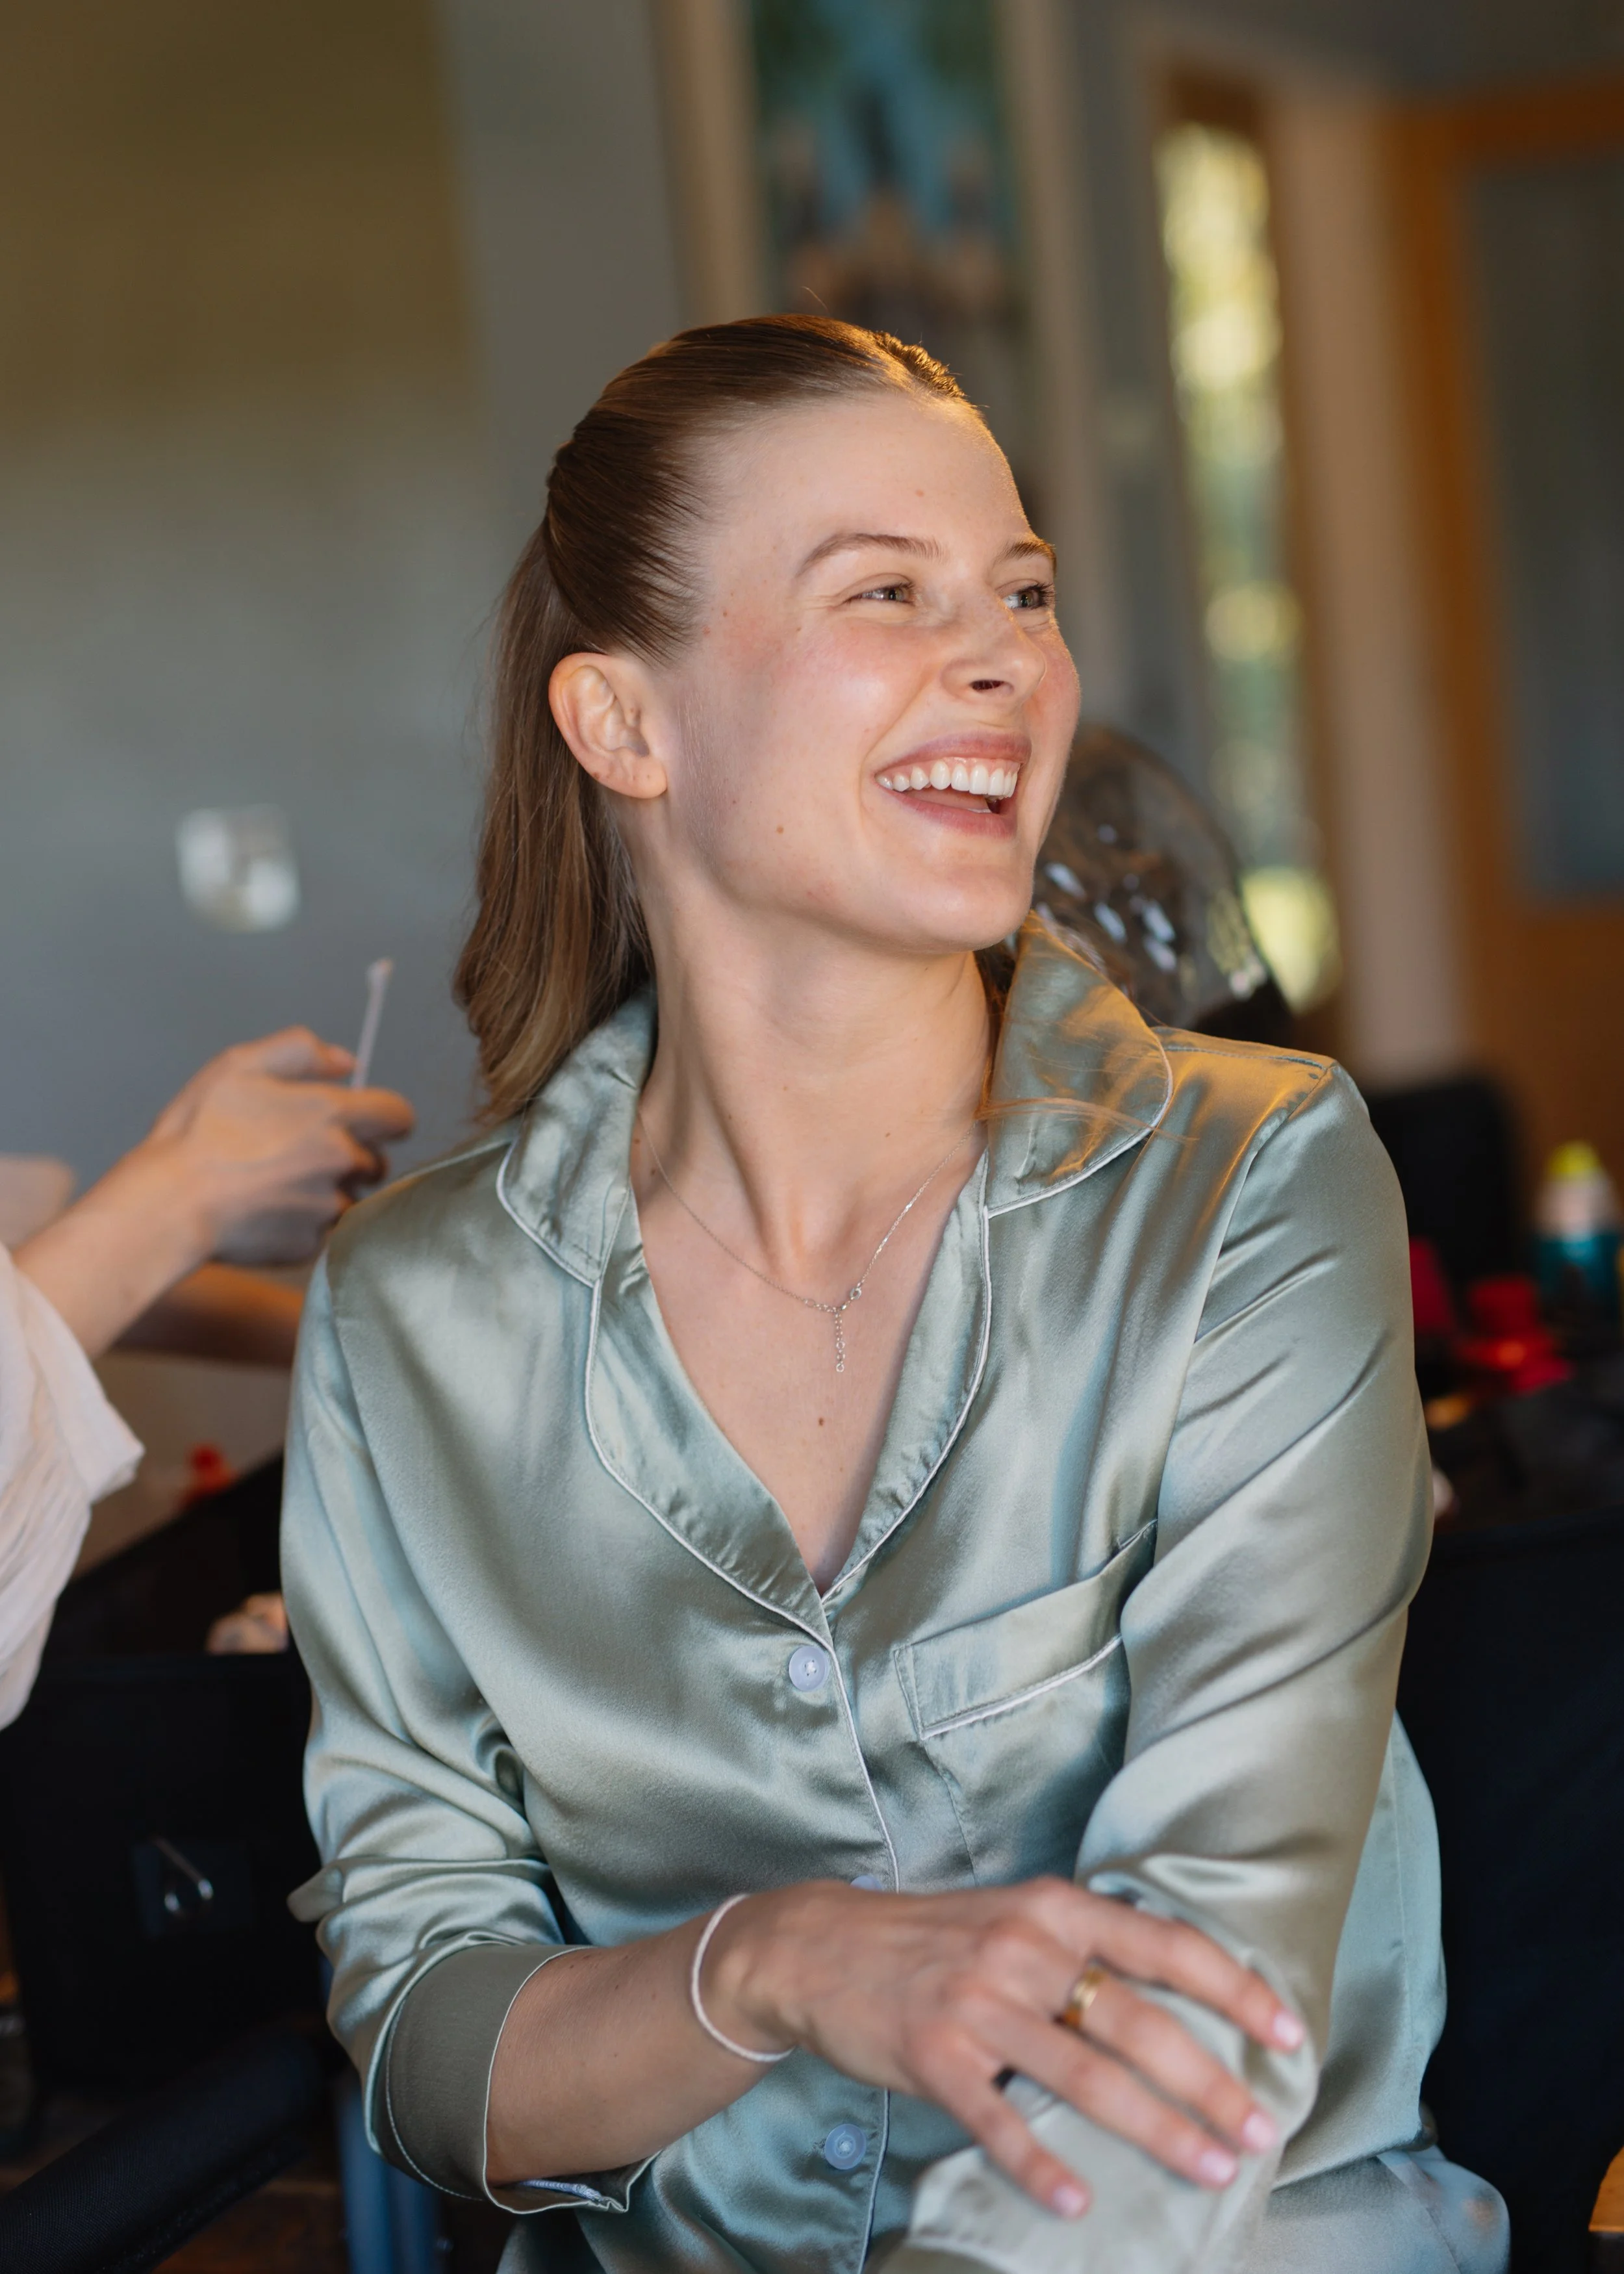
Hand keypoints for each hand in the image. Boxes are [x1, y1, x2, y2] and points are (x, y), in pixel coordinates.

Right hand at [136, 1027, 413, 1264]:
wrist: (169, 1204)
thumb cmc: (199, 1131)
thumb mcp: (240, 1065)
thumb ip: (300, 1051)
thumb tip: (348, 1061)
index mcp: (332, 1115)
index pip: (399, 1116)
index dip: (387, 1117)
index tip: (370, 1122)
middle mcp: (342, 1163)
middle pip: (377, 1162)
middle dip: (353, 1156)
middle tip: (303, 1153)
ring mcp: (328, 1208)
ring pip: (351, 1199)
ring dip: (330, 1192)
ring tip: (279, 1183)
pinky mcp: (310, 1245)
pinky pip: (321, 1233)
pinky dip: (303, 1224)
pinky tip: (266, 1211)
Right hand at [706, 1878, 1302, 2221]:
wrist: (820, 1948)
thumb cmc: (933, 1939)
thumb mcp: (1013, 1916)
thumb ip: (1082, 1948)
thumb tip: (1176, 1995)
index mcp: (1052, 1909)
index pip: (1164, 1945)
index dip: (1232, 1987)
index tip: (1287, 2031)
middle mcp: (1022, 1949)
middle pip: (1137, 2021)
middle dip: (1210, 2080)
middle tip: (1261, 2128)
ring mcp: (976, 2002)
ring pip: (1084, 2075)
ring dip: (1155, 2128)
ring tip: (1208, 2166)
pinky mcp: (932, 2053)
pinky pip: (996, 2120)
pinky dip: (1040, 2163)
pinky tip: (1080, 2200)